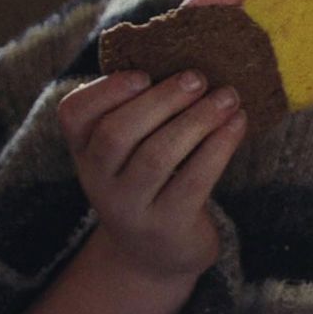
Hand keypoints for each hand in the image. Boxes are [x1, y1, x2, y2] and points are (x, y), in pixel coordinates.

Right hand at [57, 69, 246, 280]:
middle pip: (117, 134)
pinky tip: (238, 124)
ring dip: (198, 120)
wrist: (155, 254)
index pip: (74, 115)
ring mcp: (130, 208)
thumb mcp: (132, 150)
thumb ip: (142, 109)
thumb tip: (187, 59)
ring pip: (157, 156)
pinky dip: (219, 147)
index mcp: (84, 151)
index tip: (143, 73)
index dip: (105, 90)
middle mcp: (97, 181)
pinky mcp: (167, 226)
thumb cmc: (151, 181)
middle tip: (199, 77)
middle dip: (161, 100)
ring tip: (229, 97)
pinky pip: (194, 180)